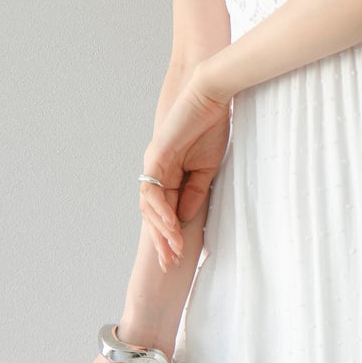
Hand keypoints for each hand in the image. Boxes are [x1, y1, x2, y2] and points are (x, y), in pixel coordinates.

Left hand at [140, 69, 231, 269]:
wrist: (212, 96)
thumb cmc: (211, 127)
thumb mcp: (208, 169)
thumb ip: (196, 192)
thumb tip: (186, 218)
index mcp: (170, 174)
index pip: (166, 212)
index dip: (171, 236)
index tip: (181, 257)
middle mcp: (157, 172)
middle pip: (152, 214)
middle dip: (161, 241)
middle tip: (170, 266)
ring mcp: (153, 164)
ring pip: (149, 207)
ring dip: (162, 232)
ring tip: (173, 252)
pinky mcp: (156, 157)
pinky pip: (153, 191)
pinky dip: (161, 211)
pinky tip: (171, 228)